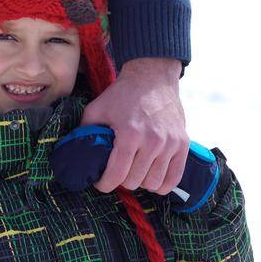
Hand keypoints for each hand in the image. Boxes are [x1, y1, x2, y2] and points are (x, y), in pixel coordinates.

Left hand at [84, 58, 187, 194]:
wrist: (152, 77)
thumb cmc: (123, 94)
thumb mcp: (97, 109)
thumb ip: (85, 131)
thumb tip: (78, 153)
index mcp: (129, 134)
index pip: (116, 175)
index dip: (105, 184)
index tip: (100, 183)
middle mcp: (152, 141)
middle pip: (134, 181)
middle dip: (121, 181)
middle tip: (116, 172)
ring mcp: (170, 144)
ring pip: (153, 183)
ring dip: (141, 182)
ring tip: (134, 172)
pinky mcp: (183, 144)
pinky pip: (173, 178)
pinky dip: (162, 184)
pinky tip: (152, 177)